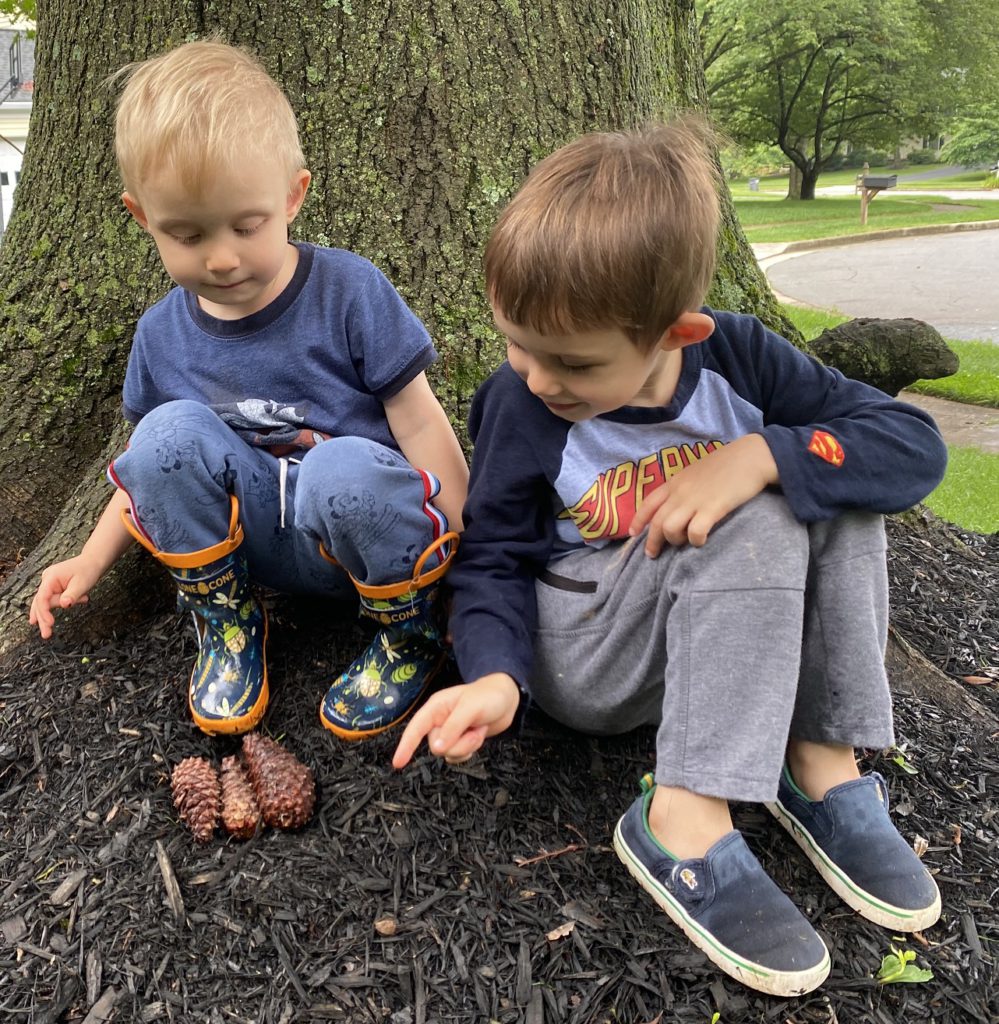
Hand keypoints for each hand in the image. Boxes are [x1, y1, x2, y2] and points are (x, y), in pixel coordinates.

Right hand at [29, 555, 101, 638]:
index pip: (42, 598)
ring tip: (84, 598)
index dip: (44, 612)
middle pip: (41, 603)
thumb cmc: (88, 570)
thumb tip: (64, 605)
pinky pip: (54, 600)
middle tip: (46, 635)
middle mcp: (46, 580)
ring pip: (47, 603)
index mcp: (51, 577)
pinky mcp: (53, 587)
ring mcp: (49, 584)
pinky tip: (53, 619)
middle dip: (44, 618)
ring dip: (63, 605)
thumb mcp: (83, 583)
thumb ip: (72, 595)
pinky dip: (62, 604)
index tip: (50, 624)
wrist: (93, 561)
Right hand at [392, 673, 520, 768]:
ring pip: (448, 753)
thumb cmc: (489, 695)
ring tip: (479, 731)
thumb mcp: (470, 708)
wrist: (508, 698)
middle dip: (458, 743)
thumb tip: (436, 747)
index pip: (415, 728)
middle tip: (474, 730)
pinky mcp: (461, 741)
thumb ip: (453, 727)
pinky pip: (458, 756)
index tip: (398, 763)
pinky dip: (470, 750)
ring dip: (467, 746)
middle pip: (436, 746)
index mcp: (436, 708)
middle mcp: (439, 721)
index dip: (405, 746)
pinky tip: (478, 737)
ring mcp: (450, 732)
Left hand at [629, 434, 777, 554]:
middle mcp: (680, 492)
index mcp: (675, 482)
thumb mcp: (696, 471)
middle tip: (653, 555)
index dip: (638, 520)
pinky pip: (695, 532)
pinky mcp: (712, 508)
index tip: (633, 534)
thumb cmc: (727, 463)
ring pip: (669, 529)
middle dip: (652, 542)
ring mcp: (694, 500)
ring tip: (683, 543)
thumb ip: (684, 486)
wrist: (750, 456)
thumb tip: (677, 503)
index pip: (648, 503)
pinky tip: (701, 541)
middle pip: (656, 522)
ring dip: (674, 541)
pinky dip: (695, 540)